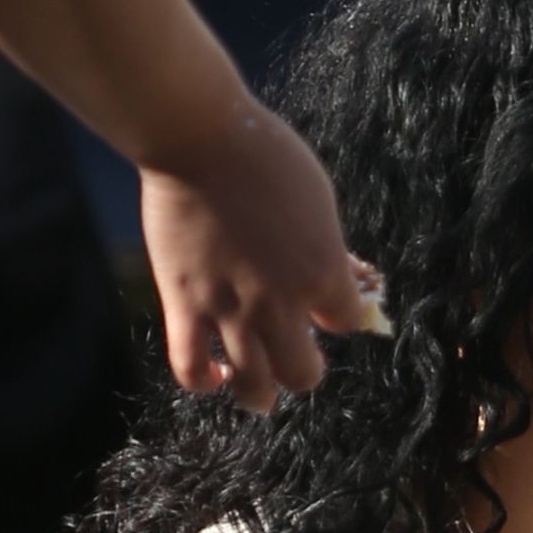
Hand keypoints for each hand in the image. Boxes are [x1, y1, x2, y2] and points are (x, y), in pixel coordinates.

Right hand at [139, 98, 369, 413]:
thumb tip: (340, 275)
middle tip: (294, 355)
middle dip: (303, 369)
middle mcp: (280, 302)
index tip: (327, 309)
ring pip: (252, 385)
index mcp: (322, 271)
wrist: (199, 137)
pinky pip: (190, 368)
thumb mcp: (318, 198)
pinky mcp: (184, 305)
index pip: (348, 322)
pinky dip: (203, 381)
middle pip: (303, 373)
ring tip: (260, 393)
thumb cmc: (263, 154)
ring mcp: (230, 310)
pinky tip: (214, 374)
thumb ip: (327, 247)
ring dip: (260, 395)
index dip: (339, 317)